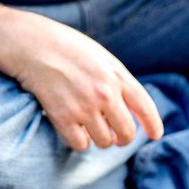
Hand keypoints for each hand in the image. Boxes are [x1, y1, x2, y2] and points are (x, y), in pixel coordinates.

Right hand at [11, 19, 162, 151]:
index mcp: (117, 75)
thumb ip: (117, 79)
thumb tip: (128, 107)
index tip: (156, 136)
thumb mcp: (100, 57)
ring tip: (88, 126)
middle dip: (122, 138)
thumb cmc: (66, 47)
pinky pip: (80, 145)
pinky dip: (79, 141)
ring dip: (99, 139)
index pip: (144, 106)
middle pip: (126, 132)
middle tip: (115, 136)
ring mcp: (84, 107)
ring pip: (104, 142)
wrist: (31, 44)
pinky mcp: (63, 117)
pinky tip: (72, 128)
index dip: (153, 124)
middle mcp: (105, 93)